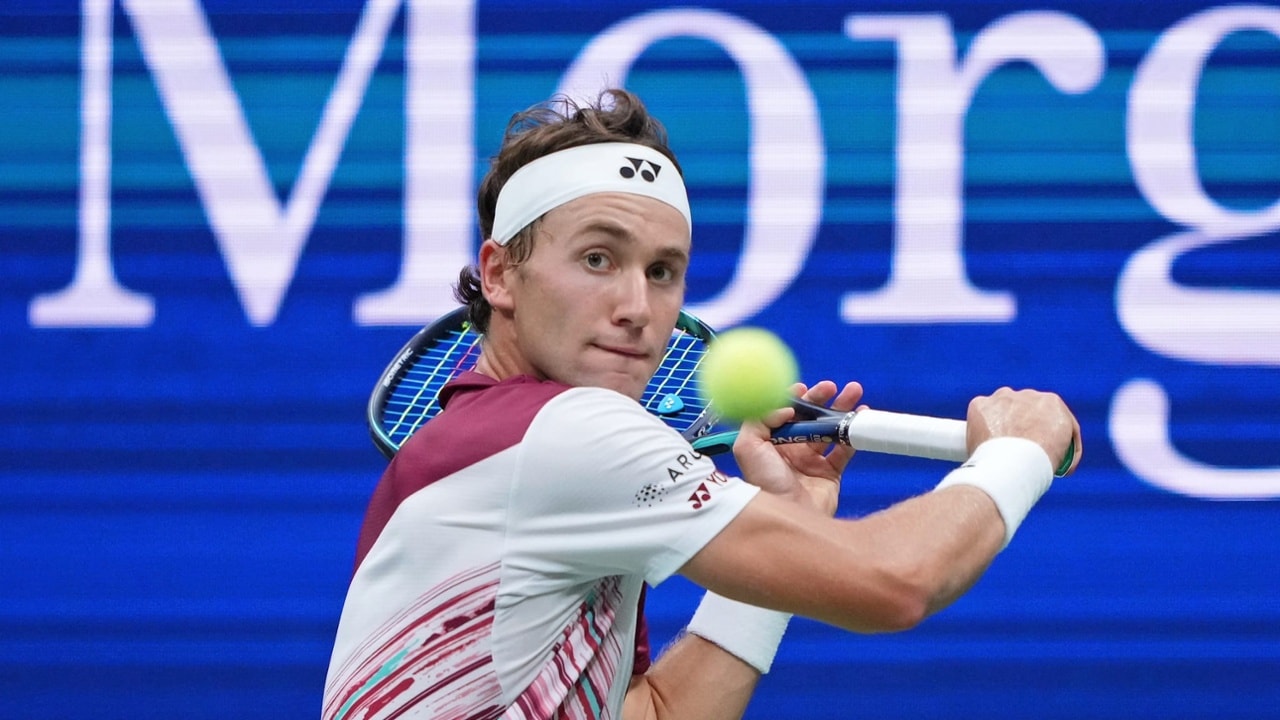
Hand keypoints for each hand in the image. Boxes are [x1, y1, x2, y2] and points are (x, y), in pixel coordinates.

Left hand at [732, 380, 863, 515]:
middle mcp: (790, 450)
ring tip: (853, 392)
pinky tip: (860, 417)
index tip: (803, 388)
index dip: (792, 399)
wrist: (788, 515)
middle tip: (831, 387)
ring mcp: (811, 462)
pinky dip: (853, 433)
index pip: (781, 414)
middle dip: (820, 400)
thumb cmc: (764, 484)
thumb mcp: (748, 447)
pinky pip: (845, 449)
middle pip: (807, 418)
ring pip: (829, 429)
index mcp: (769, 443)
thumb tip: (783, 406)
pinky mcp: (830, 474)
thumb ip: (760, 420)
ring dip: (841, 409)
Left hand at [966, 387, 1081, 475]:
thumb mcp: (1061, 455)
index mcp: (1054, 404)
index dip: (1046, 435)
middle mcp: (1029, 394)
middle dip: (1022, 425)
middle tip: (1018, 449)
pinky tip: (984, 443)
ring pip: (1002, 409)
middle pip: (1025, 410)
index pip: (1050, 418)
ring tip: (1000, 448)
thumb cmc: (1040, 465)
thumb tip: (1042, 453)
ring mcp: (1003, 397)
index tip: (1041, 450)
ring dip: (1002, 423)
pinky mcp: (981, 404)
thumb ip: (1053, 445)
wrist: (1012, 466)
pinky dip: (982, 426)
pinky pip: (981, 413)